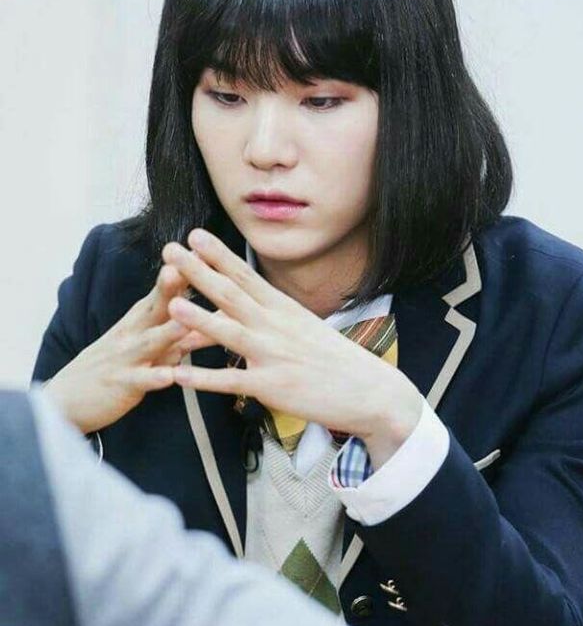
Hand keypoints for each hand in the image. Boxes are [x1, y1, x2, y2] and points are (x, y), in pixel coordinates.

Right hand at [44, 264, 211, 433]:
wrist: (68, 398)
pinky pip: (140, 381)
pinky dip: (155, 378)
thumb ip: (178, 331)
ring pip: (150, 342)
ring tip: (187, 322)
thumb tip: (215, 316)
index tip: (204, 251)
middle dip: (171, 287)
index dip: (183, 272)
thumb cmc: (117, 366)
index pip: (164, 291)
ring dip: (168, 331)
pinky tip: (171, 377)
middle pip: (155, 307)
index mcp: (141, 319)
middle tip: (185, 267)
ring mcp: (126, 357)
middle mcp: (133, 332)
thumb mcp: (146, 342)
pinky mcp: (122, 385)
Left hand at [162, 229, 423, 467]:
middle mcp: (276, 326)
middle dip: (199, 272)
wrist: (369, 391)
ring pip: (231, 333)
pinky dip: (205, 379)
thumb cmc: (335, 360)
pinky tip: (180, 376)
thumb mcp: (305, 326)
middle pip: (232, 294)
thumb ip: (273, 316)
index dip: (219, 255)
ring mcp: (273, 355)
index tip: (195, 235)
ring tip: (173, 304)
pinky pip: (232, 381)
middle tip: (170, 250)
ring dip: (200, 319)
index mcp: (283, 309)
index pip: (246, 275)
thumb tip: (247, 305)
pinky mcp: (271, 387)